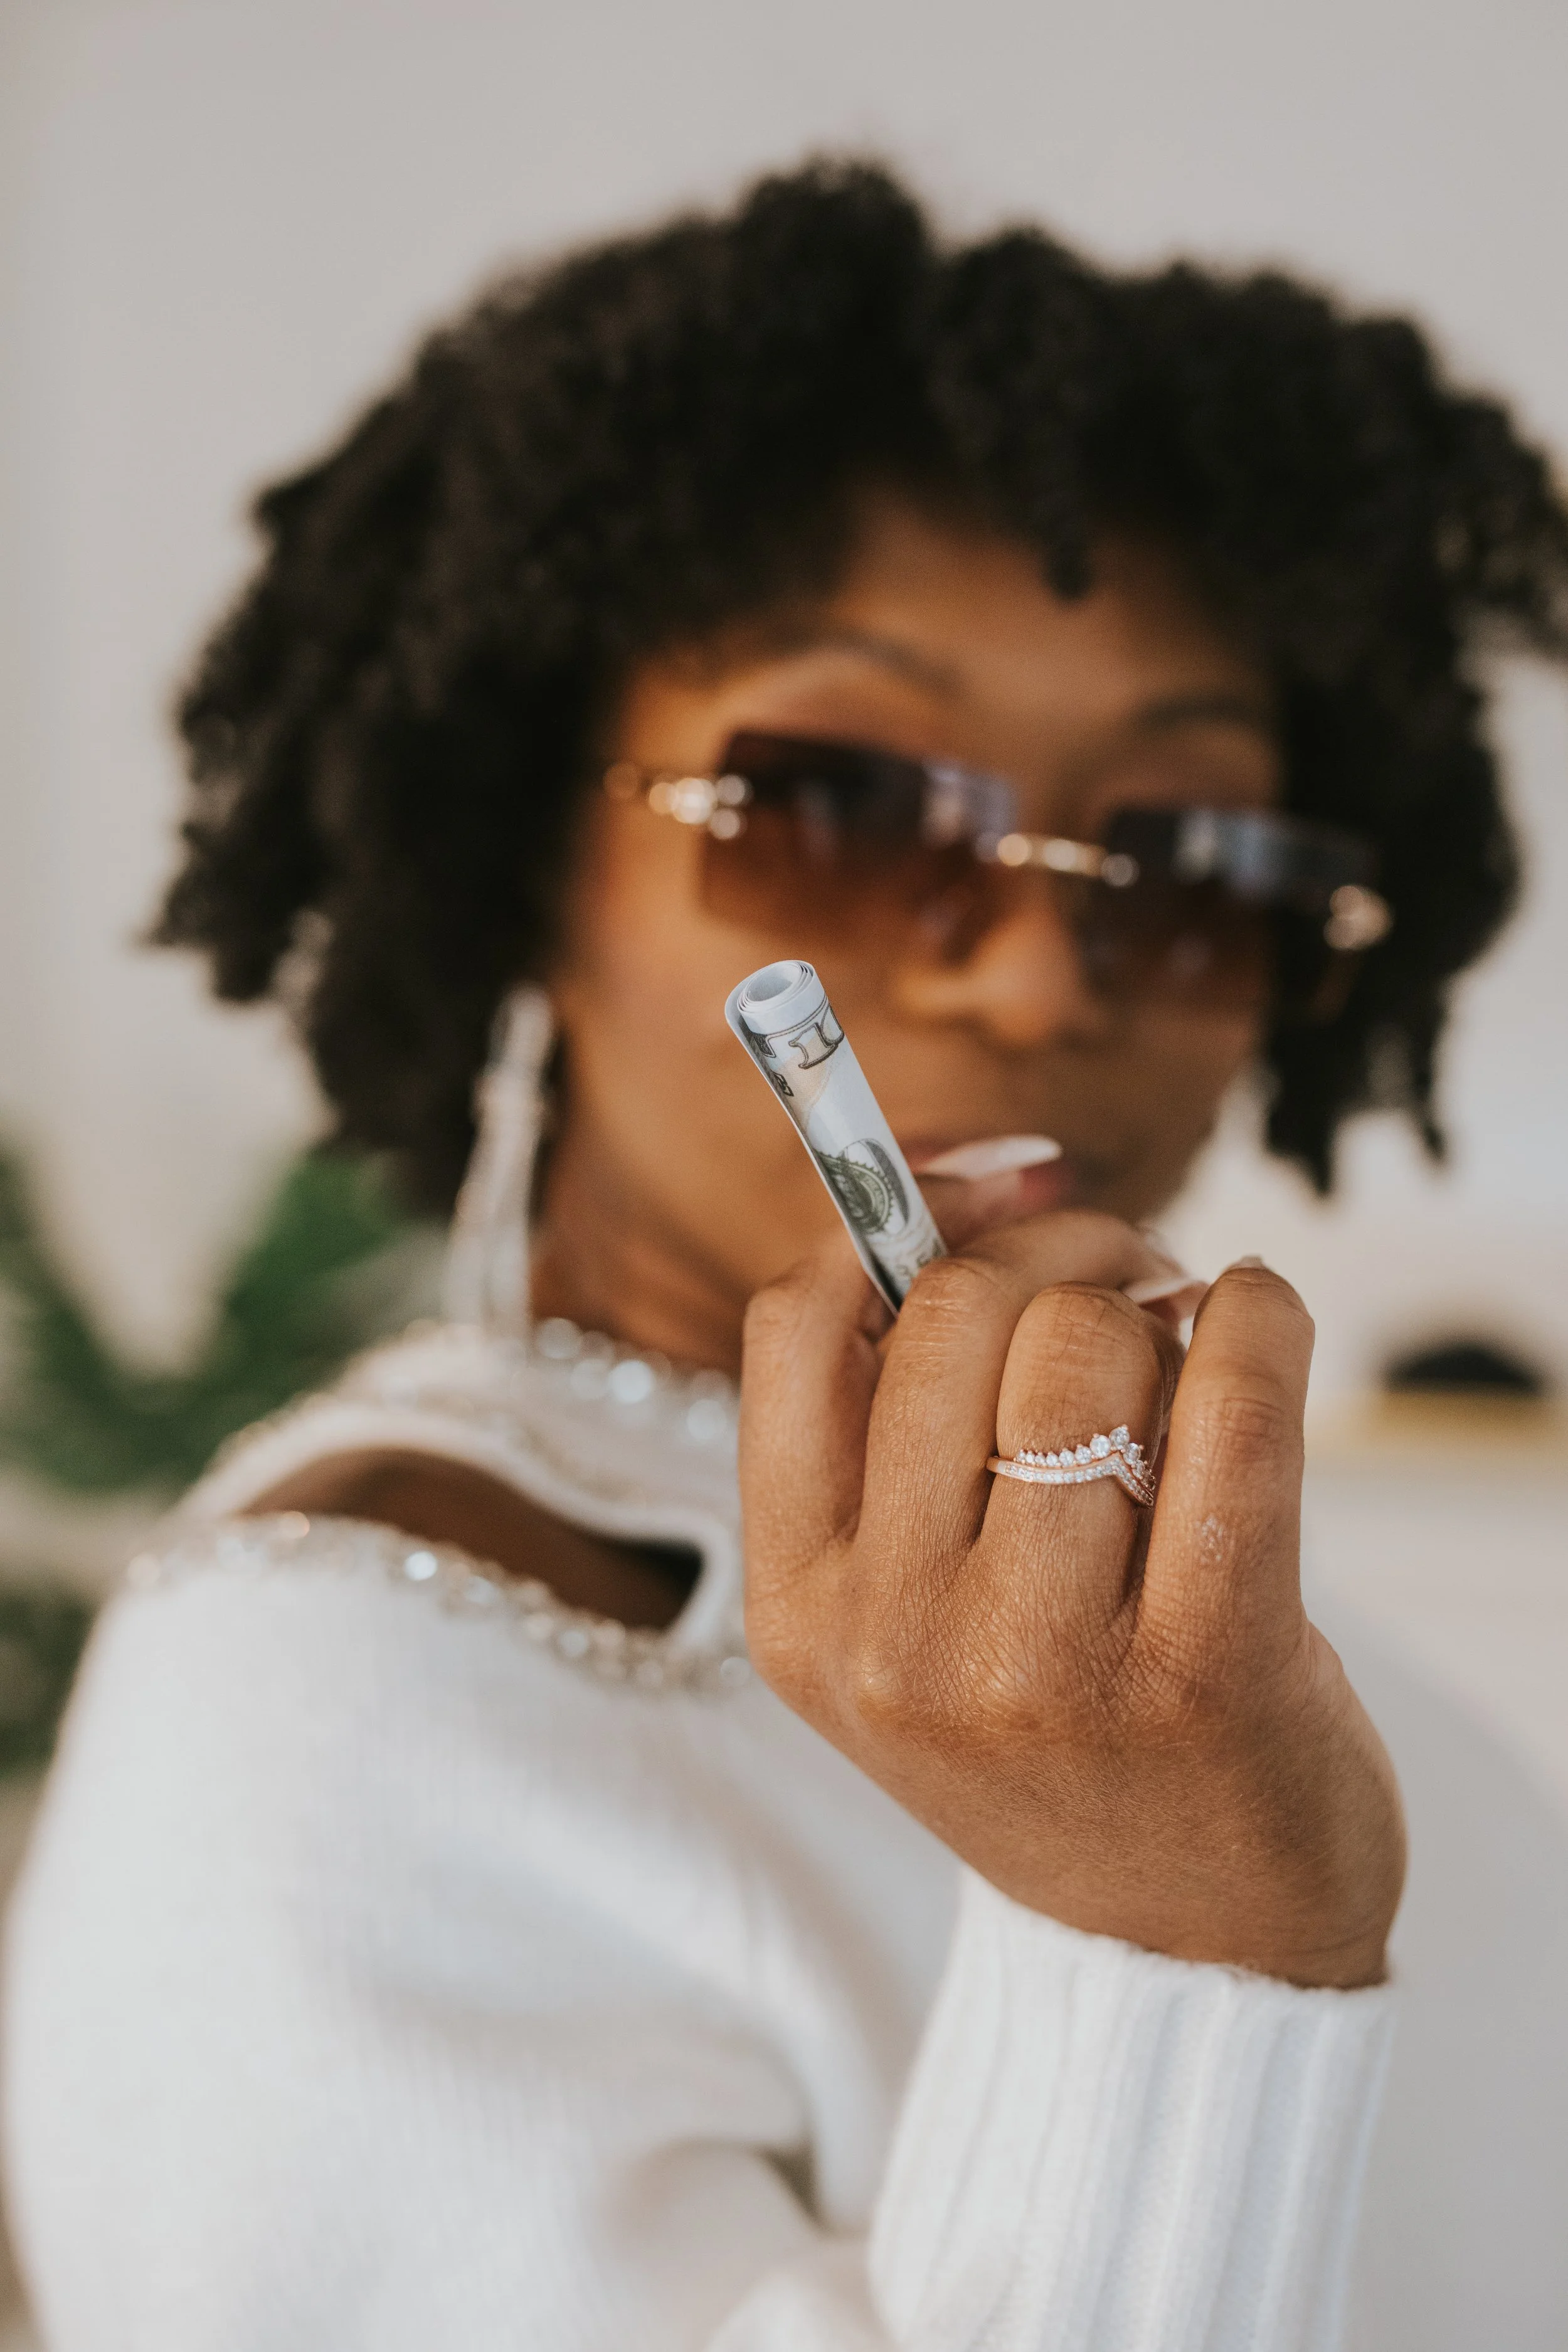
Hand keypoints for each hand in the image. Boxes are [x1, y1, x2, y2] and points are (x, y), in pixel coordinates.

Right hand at [740, 1212, 1404, 1987]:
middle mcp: (892, 1641)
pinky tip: (1261, 1321)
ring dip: (1159, 1308)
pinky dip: (1261, 1318)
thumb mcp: (913, 1607)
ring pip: (1085, 1344)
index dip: (895, 1215)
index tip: (982, 1196)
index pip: (799, 1325)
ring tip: (1190, 1363)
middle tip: (1125, 1279)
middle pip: (953, 1310)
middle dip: (1059, 1251)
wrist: (1190, 1946)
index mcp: (797, 1610)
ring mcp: (1038, 1665)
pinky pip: (1233, 1406)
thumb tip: (988, 1163)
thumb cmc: (1058, 1729)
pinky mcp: (1204, 1669)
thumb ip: (907, 1414)